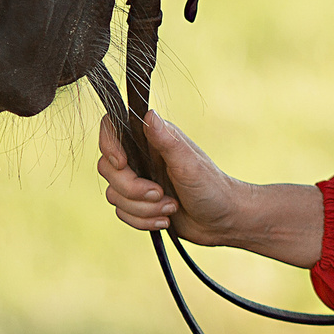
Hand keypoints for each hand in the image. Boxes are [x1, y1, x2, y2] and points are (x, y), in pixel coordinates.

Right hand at [95, 113, 324, 268]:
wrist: (225, 220)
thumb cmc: (212, 187)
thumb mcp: (189, 163)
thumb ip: (165, 140)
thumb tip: (147, 113)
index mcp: (152, 140)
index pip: (112, 129)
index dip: (109, 146)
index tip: (123, 164)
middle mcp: (142, 158)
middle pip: (108, 170)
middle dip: (133, 189)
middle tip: (161, 194)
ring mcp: (139, 181)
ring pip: (114, 195)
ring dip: (143, 209)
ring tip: (172, 208)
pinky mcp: (140, 204)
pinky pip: (122, 214)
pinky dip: (143, 221)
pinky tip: (167, 220)